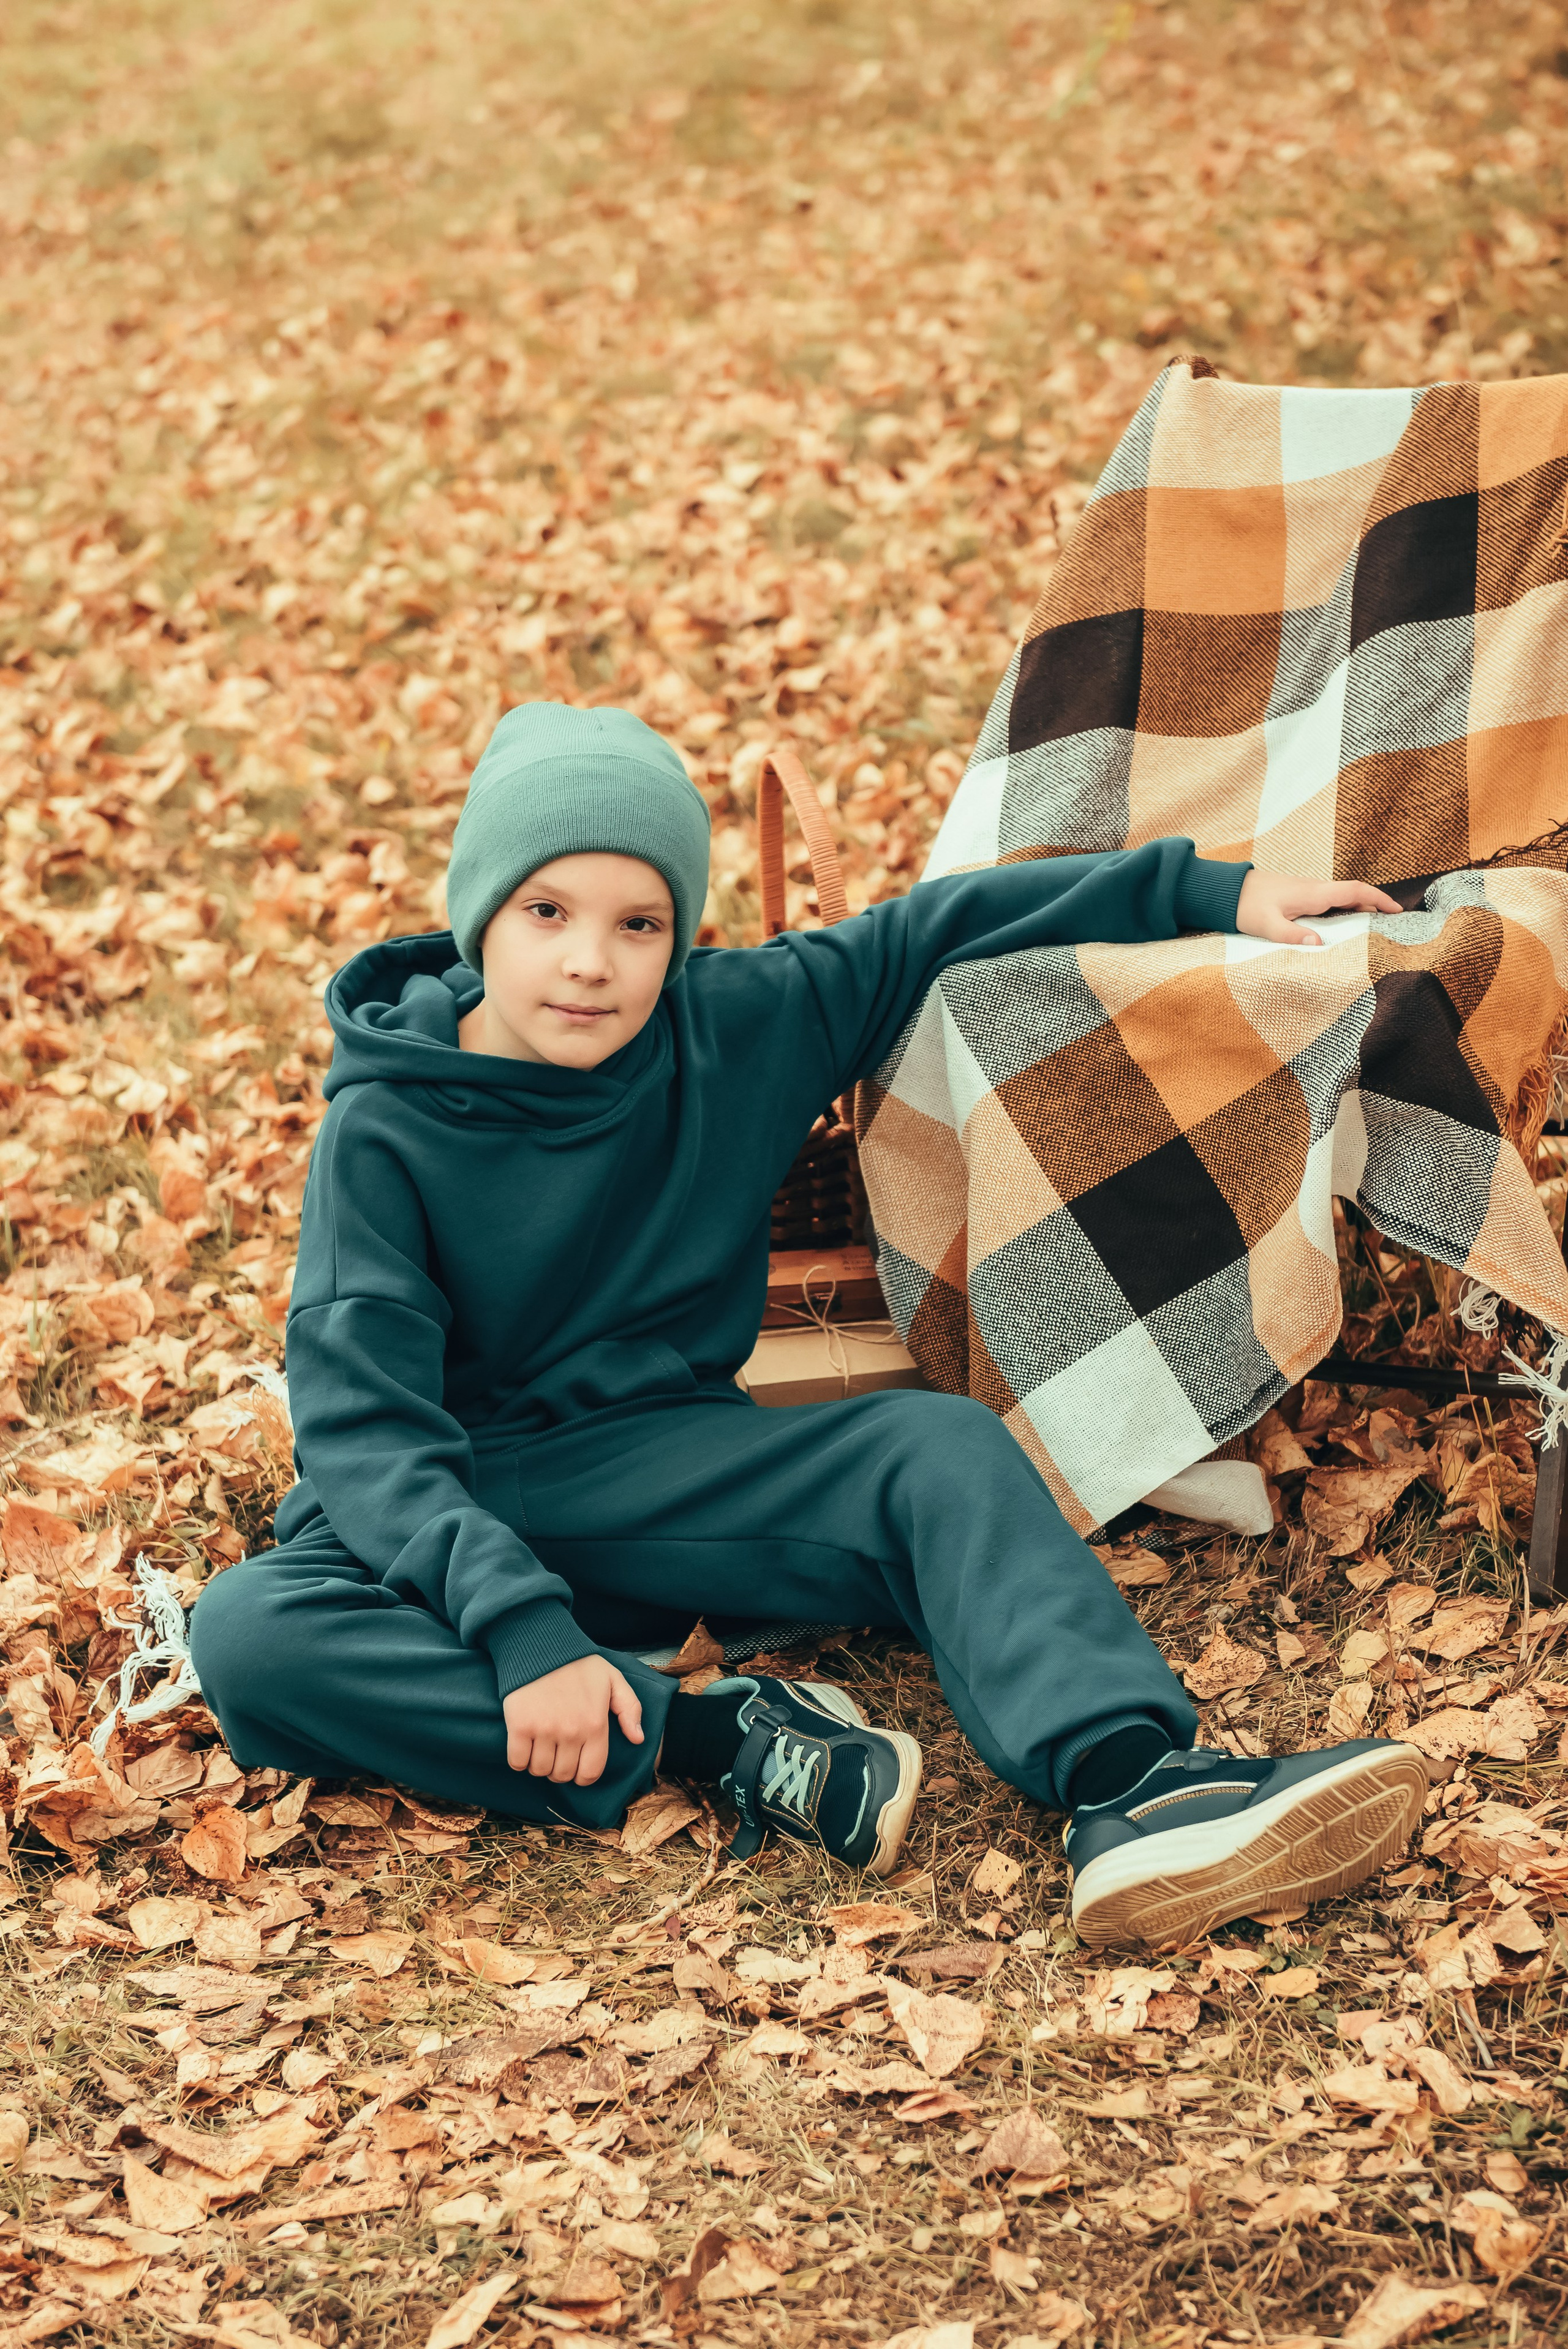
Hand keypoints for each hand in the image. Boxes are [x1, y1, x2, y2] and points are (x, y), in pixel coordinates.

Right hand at [502, 1656, 643, 1786]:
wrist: (541, 1645)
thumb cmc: (578, 1664)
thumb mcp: (613, 1680)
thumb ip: (630, 1709)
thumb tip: (637, 1738)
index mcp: (595, 1725)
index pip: (591, 1772)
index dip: (583, 1776)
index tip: (577, 1768)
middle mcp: (572, 1732)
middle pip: (563, 1775)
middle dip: (560, 1770)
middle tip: (557, 1754)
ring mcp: (544, 1730)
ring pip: (540, 1770)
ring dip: (539, 1765)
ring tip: (541, 1748)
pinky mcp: (519, 1726)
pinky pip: (517, 1762)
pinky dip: (519, 1760)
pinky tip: (524, 1746)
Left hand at [1235, 869, 1402, 947]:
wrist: (1225, 889)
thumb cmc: (1245, 905)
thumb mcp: (1266, 925)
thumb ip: (1291, 935)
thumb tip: (1318, 944)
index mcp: (1313, 893)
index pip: (1355, 891)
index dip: (1379, 899)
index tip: (1398, 910)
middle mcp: (1315, 888)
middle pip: (1354, 894)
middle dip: (1375, 906)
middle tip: (1392, 925)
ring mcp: (1308, 890)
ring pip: (1342, 897)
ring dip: (1360, 909)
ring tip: (1374, 928)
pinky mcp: (1299, 895)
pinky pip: (1330, 901)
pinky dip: (1344, 910)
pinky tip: (1342, 925)